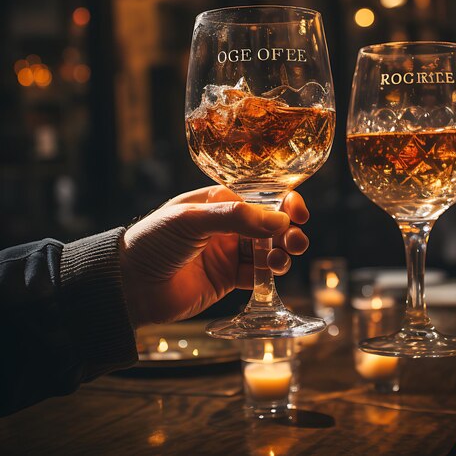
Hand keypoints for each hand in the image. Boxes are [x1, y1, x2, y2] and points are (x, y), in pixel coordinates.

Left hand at [119, 186, 309, 327]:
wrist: (129, 286)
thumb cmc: (153, 241)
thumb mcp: (191, 219)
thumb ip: (235, 218)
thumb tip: (278, 220)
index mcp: (218, 202)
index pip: (260, 197)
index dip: (283, 202)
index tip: (297, 212)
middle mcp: (227, 225)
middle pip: (270, 224)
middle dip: (287, 230)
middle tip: (296, 240)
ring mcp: (228, 252)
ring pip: (268, 249)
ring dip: (282, 251)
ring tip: (284, 257)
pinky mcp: (228, 278)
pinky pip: (258, 275)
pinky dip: (270, 274)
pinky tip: (274, 271)